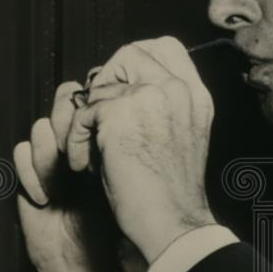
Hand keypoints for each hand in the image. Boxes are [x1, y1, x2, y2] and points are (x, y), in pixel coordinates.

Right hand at [13, 83, 136, 271]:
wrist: (91, 265)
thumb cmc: (118, 222)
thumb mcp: (135, 176)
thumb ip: (138, 140)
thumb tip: (150, 106)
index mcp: (106, 136)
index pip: (93, 97)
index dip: (94, 103)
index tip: (106, 123)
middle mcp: (78, 143)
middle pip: (63, 104)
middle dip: (70, 120)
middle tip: (81, 146)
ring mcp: (52, 159)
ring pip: (40, 129)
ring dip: (51, 151)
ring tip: (64, 179)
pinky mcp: (31, 179)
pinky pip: (21, 155)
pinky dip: (32, 173)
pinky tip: (47, 197)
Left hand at [65, 37, 216, 262]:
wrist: (171, 224)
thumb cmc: (170, 193)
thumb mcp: (182, 136)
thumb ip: (165, 105)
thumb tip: (124, 85)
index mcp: (196, 95)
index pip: (166, 47)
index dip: (136, 60)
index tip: (122, 88)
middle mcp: (178, 89)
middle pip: (129, 53)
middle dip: (106, 82)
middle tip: (100, 117)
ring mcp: (150, 97)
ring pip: (100, 87)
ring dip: (88, 121)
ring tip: (94, 152)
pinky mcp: (119, 114)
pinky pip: (82, 112)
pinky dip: (76, 141)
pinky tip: (87, 165)